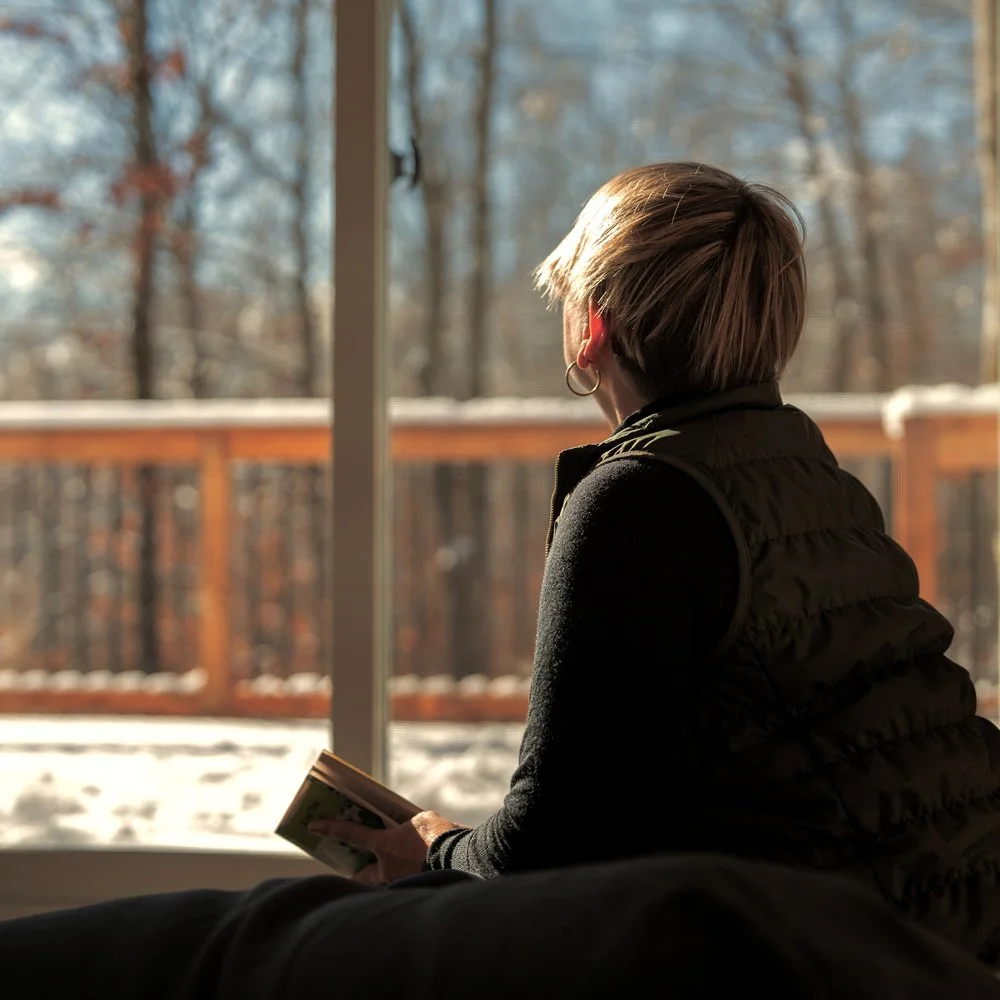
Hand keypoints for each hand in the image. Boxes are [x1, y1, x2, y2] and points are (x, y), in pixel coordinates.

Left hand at [308, 810, 465, 885]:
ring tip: (396, 869)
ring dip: (386, 877)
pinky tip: (419, 871)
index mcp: (384, 847)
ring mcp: (401, 883)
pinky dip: (408, 879)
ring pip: (385, 882)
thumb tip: (407, 830)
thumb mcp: (420, 820)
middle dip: (358, 872)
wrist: (461, 856)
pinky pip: (405, 885)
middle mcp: (387, 869)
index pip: (351, 835)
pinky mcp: (416, 889)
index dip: (331, 828)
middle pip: (363, 874)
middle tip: (355, 866)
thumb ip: (408, 825)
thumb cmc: (439, 835)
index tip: (312, 826)